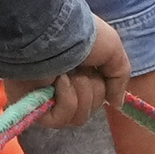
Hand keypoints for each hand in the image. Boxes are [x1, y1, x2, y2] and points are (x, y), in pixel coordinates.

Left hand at [17, 18, 131, 136]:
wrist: (53, 33)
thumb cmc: (83, 37)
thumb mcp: (114, 50)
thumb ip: (119, 78)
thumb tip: (116, 103)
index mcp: (79, 71)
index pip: (98, 96)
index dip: (102, 88)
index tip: (99, 71)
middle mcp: (64, 84)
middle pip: (91, 108)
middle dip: (92, 89)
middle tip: (81, 69)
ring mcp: (49, 98)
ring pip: (79, 116)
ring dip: (80, 94)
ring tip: (68, 74)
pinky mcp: (36, 107)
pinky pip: (61, 119)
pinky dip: (67, 101)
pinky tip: (59, 81)